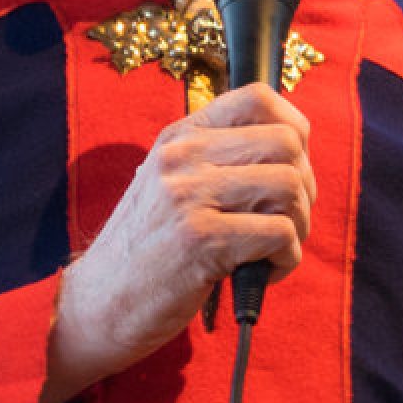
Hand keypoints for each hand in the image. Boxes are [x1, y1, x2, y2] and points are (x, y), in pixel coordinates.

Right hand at [39, 82, 314, 402]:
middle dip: (305, 185)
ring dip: (299, 225)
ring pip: (289, 185)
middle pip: (287, 141)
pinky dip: (287, 259)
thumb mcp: (170, 184)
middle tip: (288, 218)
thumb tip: (291, 149)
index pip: (258, 98)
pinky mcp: (200, 240)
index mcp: (180, 136)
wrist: (96, 304)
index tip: (294, 164)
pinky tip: (262, 273)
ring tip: (275, 250)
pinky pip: (280, 234)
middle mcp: (183, 156)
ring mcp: (189, 195)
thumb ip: (217, 160)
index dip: (294, 127)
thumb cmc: (145, 249)